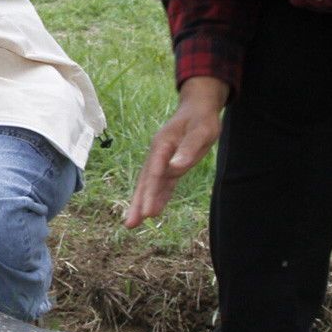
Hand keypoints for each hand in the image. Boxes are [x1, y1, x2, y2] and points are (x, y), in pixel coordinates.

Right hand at [126, 76, 228, 227]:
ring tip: (132, 224)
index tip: (147, 212)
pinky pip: (161, 183)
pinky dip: (156, 197)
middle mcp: (158, 154)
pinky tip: (152, 212)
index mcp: (163, 145)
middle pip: (145, 181)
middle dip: (138, 202)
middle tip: (130, 224)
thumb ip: (189, 148)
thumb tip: (176, 166)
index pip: (155, 173)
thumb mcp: (202, 131)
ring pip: (149, 184)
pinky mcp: (169, 164)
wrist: (198, 107)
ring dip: (142, 203)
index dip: (150, 193)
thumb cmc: (202, 118)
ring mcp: (162, 159)